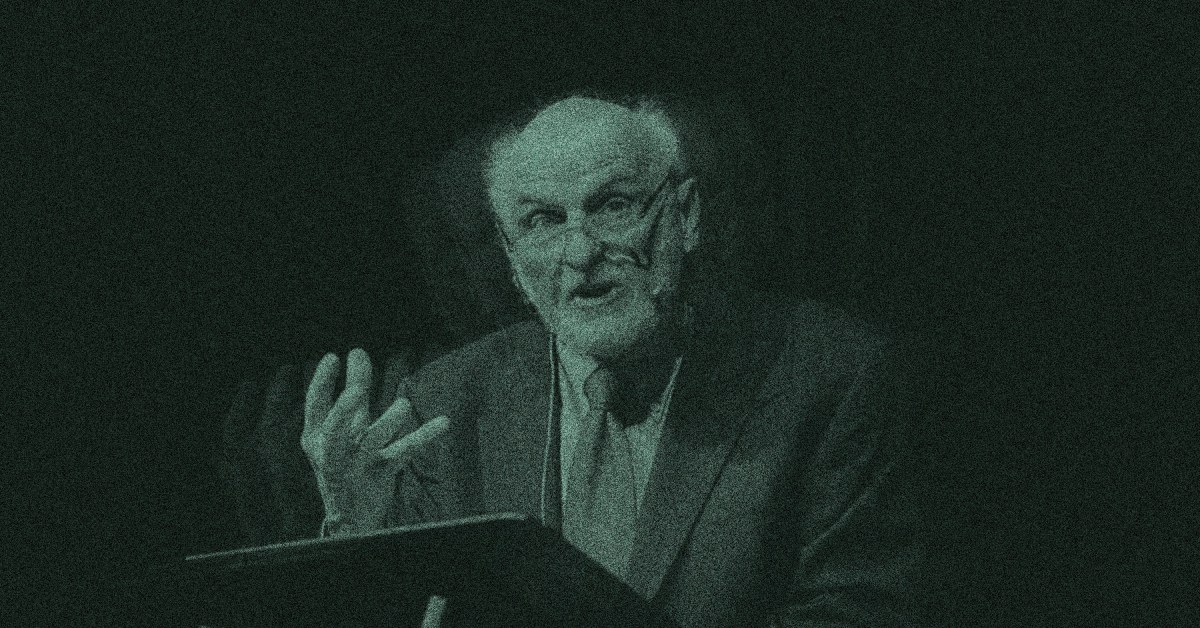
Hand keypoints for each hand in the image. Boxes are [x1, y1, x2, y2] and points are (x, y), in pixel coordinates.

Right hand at [301, 348, 448, 534]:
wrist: (350, 516)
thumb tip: (357, 351)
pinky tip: (443, 422)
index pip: (315, 408)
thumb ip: (354, 389)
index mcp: (315, 439)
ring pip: (368, 445)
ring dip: (386, 425)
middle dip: (344, 411)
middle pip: (334, 432)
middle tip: (358, 390)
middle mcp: (331, 455)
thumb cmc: (349, 458)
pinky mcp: (381, 477)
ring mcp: (356, 469)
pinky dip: (424, 436)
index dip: (321, 383)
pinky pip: (404, 453)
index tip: (333, 357)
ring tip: (404, 405)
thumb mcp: (348, 425)